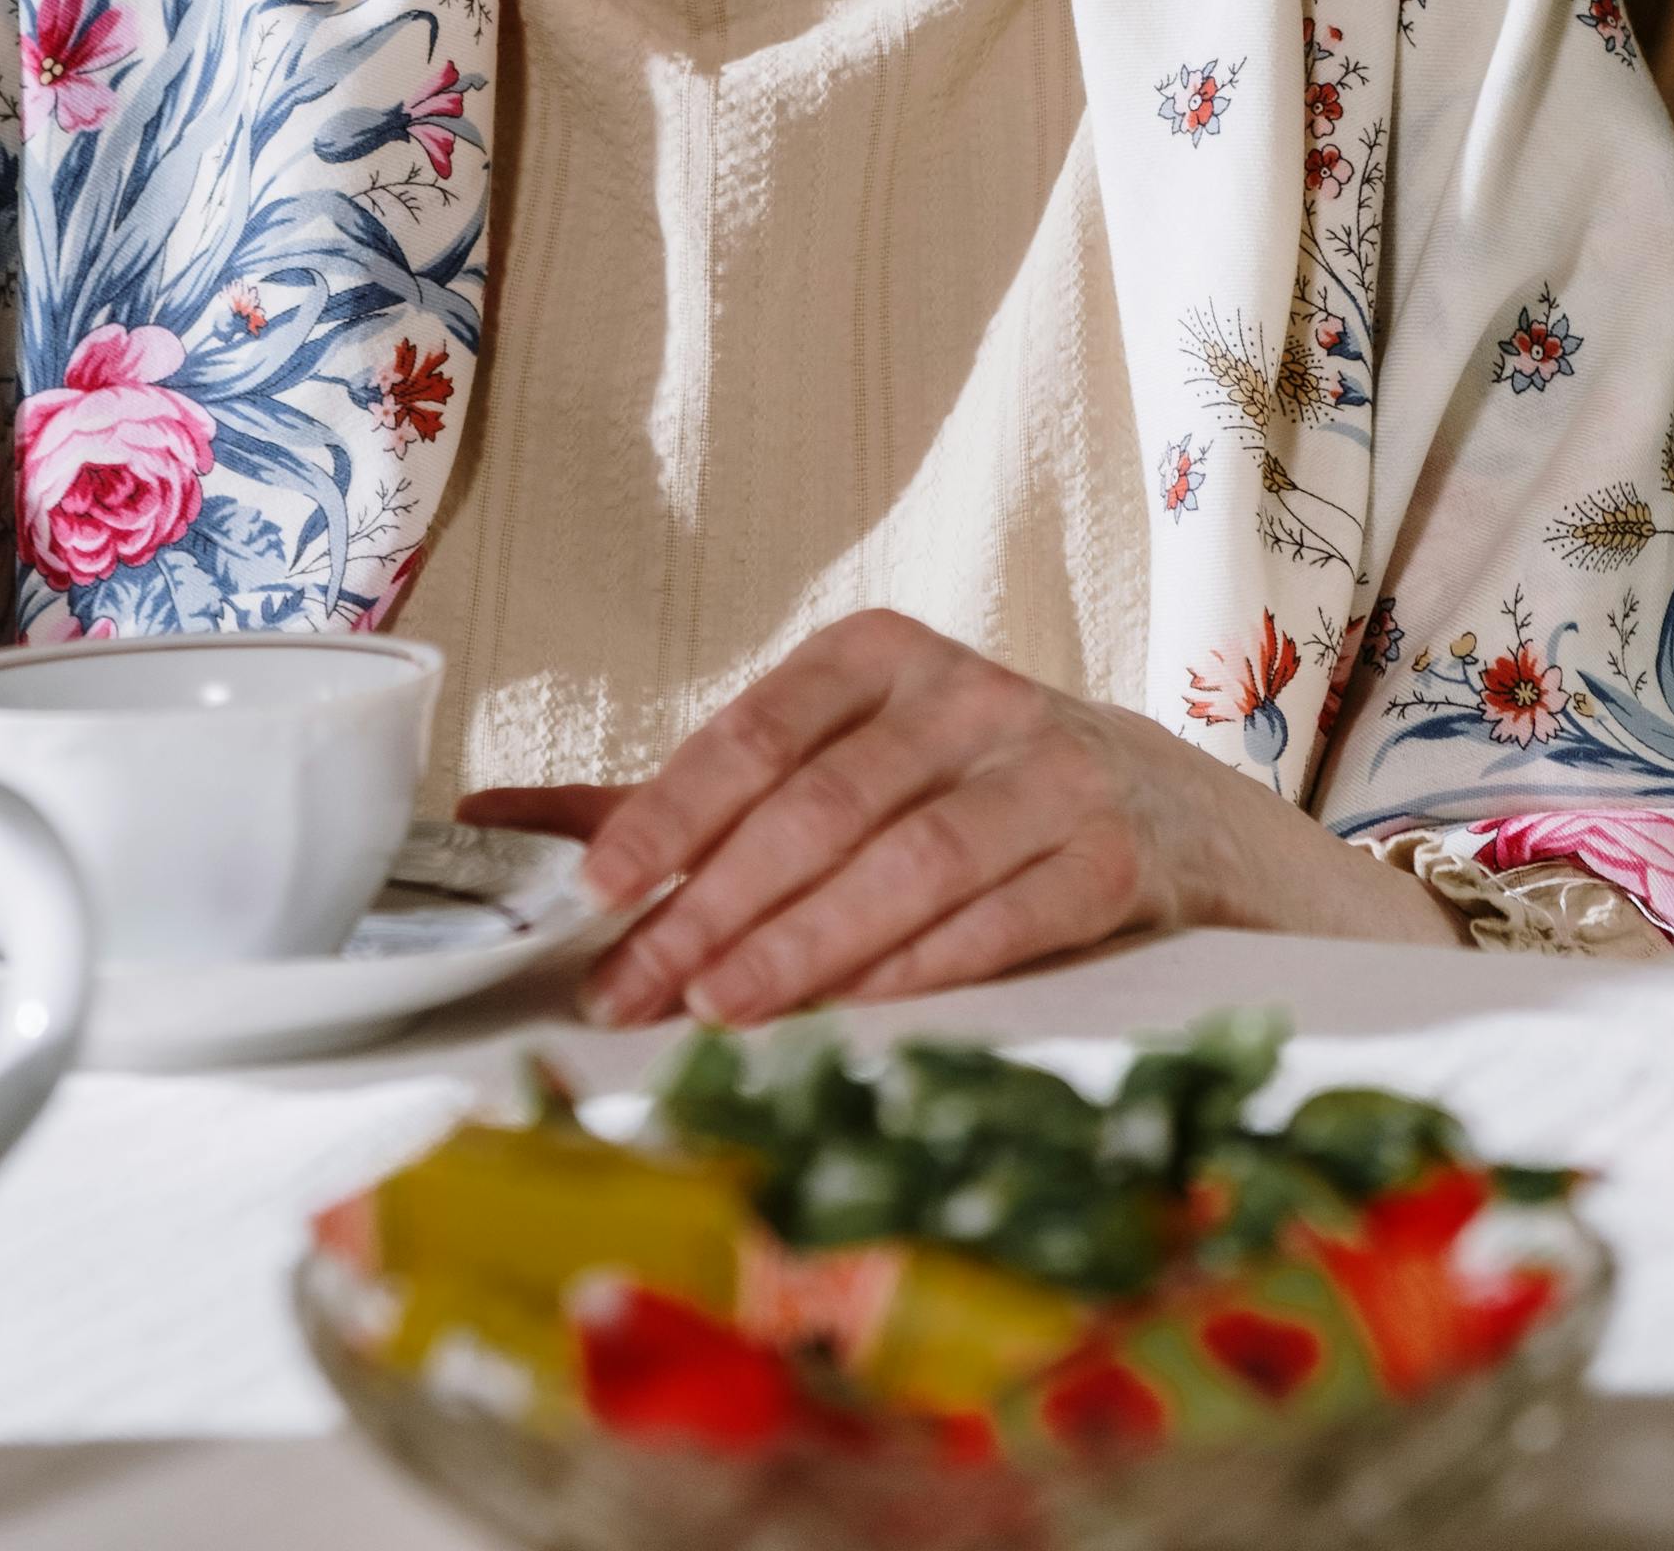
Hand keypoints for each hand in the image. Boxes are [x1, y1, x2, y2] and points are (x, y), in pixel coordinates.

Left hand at [476, 614, 1455, 1029]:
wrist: (1179, 816)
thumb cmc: (967, 795)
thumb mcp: (836, 767)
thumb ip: (679, 798)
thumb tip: (495, 818)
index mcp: (881, 657)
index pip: (757, 730)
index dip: (672, 811)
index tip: (600, 892)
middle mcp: (969, 694)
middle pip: (822, 806)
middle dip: (716, 906)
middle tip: (634, 990)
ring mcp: (1051, 768)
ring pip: (909, 860)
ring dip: (806, 945)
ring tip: (721, 1010)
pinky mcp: (1116, 852)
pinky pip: (1006, 914)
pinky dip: (923, 969)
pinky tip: (854, 1015)